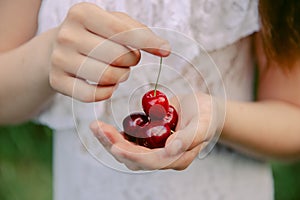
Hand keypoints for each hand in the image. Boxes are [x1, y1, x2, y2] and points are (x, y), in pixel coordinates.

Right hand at [49, 3, 169, 101]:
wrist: (57, 48)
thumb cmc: (94, 34)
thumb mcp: (113, 22)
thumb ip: (138, 31)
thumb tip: (164, 48)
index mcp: (82, 13)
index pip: (123, 31)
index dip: (148, 43)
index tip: (166, 51)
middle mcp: (67, 34)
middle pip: (117, 56)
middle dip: (131, 60)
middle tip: (128, 59)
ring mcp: (59, 59)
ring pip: (107, 77)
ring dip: (121, 76)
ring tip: (118, 70)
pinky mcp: (56, 81)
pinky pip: (92, 95)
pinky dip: (107, 92)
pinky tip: (108, 85)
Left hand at [90, 92, 221, 170]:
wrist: (204, 109)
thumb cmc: (206, 115)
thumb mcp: (203, 122)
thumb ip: (190, 137)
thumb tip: (172, 148)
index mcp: (178, 157)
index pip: (152, 161)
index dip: (132, 154)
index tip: (114, 145)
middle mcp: (164, 157)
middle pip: (134, 159)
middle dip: (114, 145)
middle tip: (97, 128)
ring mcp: (155, 149)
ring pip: (128, 152)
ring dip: (110, 140)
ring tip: (96, 127)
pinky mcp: (148, 140)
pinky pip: (128, 141)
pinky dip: (115, 135)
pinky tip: (105, 127)